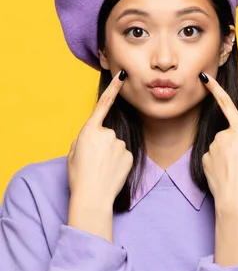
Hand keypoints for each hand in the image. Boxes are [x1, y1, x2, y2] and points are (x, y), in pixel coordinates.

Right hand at [68, 70, 132, 208]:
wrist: (93, 196)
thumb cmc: (79, 175)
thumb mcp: (73, 152)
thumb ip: (84, 139)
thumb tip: (94, 137)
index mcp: (89, 130)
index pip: (103, 104)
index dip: (113, 88)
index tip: (122, 75)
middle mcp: (107, 133)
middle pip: (107, 134)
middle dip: (102, 145)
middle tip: (93, 161)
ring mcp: (121, 144)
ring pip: (116, 145)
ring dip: (110, 154)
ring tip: (101, 168)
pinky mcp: (130, 155)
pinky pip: (124, 155)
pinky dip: (118, 162)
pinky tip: (111, 172)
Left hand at [201, 73, 237, 211]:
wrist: (235, 199)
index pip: (226, 104)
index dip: (215, 89)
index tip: (204, 77)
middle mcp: (223, 135)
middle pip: (231, 135)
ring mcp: (211, 146)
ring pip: (222, 148)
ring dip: (229, 156)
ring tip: (237, 172)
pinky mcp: (204, 158)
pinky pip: (214, 158)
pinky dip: (220, 164)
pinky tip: (226, 175)